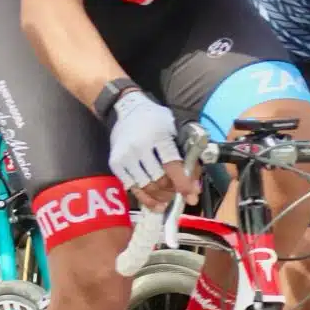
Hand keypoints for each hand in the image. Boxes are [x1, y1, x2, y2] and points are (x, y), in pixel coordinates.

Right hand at [105, 88, 193, 211]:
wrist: (127, 108)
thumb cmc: (155, 120)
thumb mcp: (175, 130)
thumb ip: (187, 157)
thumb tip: (194, 186)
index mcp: (158, 136)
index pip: (172, 166)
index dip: (183, 184)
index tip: (191, 196)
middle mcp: (139, 147)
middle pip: (159, 180)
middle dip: (173, 191)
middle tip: (180, 193)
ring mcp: (125, 156)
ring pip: (145, 187)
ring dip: (160, 197)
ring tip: (169, 197)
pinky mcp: (116, 163)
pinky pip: (131, 188)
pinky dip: (145, 198)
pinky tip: (156, 201)